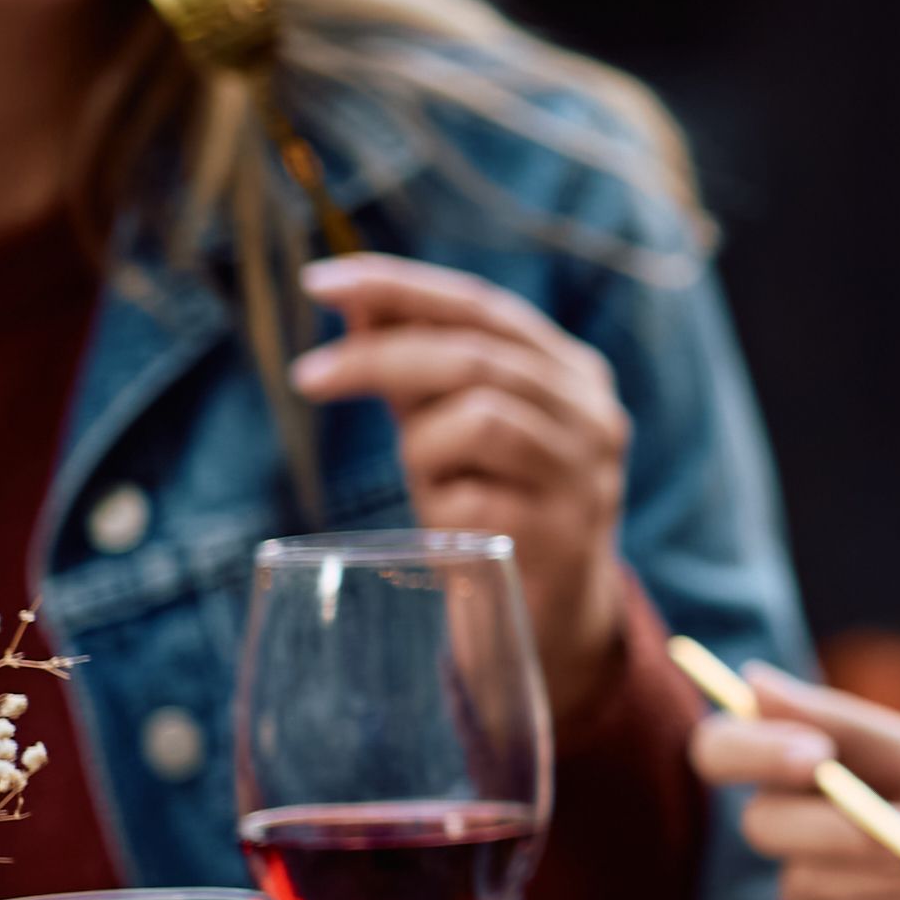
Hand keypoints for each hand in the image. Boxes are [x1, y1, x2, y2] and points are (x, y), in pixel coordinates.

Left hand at [290, 256, 638, 708]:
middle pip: (476, 356)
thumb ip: (415, 367)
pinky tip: (452, 529)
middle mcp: (593, 413)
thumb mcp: (452, 429)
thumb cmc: (493, 508)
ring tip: (425, 483)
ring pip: (478, 418)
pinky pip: (470, 499)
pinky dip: (439, 509)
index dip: (400, 286)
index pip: (482, 306)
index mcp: (570, 372)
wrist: (548, 616)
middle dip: (380, 358)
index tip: (320, 283)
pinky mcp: (565, 536)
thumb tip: (356, 301)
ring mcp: (586, 475)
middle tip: (307, 377)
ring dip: (422, 447)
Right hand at [691, 672, 899, 899]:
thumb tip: (751, 679)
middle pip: (761, 823)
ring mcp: (806, 893)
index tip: (817, 756)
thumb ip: (847, 723)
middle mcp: (794, 832)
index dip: (753, 749)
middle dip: (846, 826)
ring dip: (898, 867)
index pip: (727, 749)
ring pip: (810, 877)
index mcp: (810, 771)